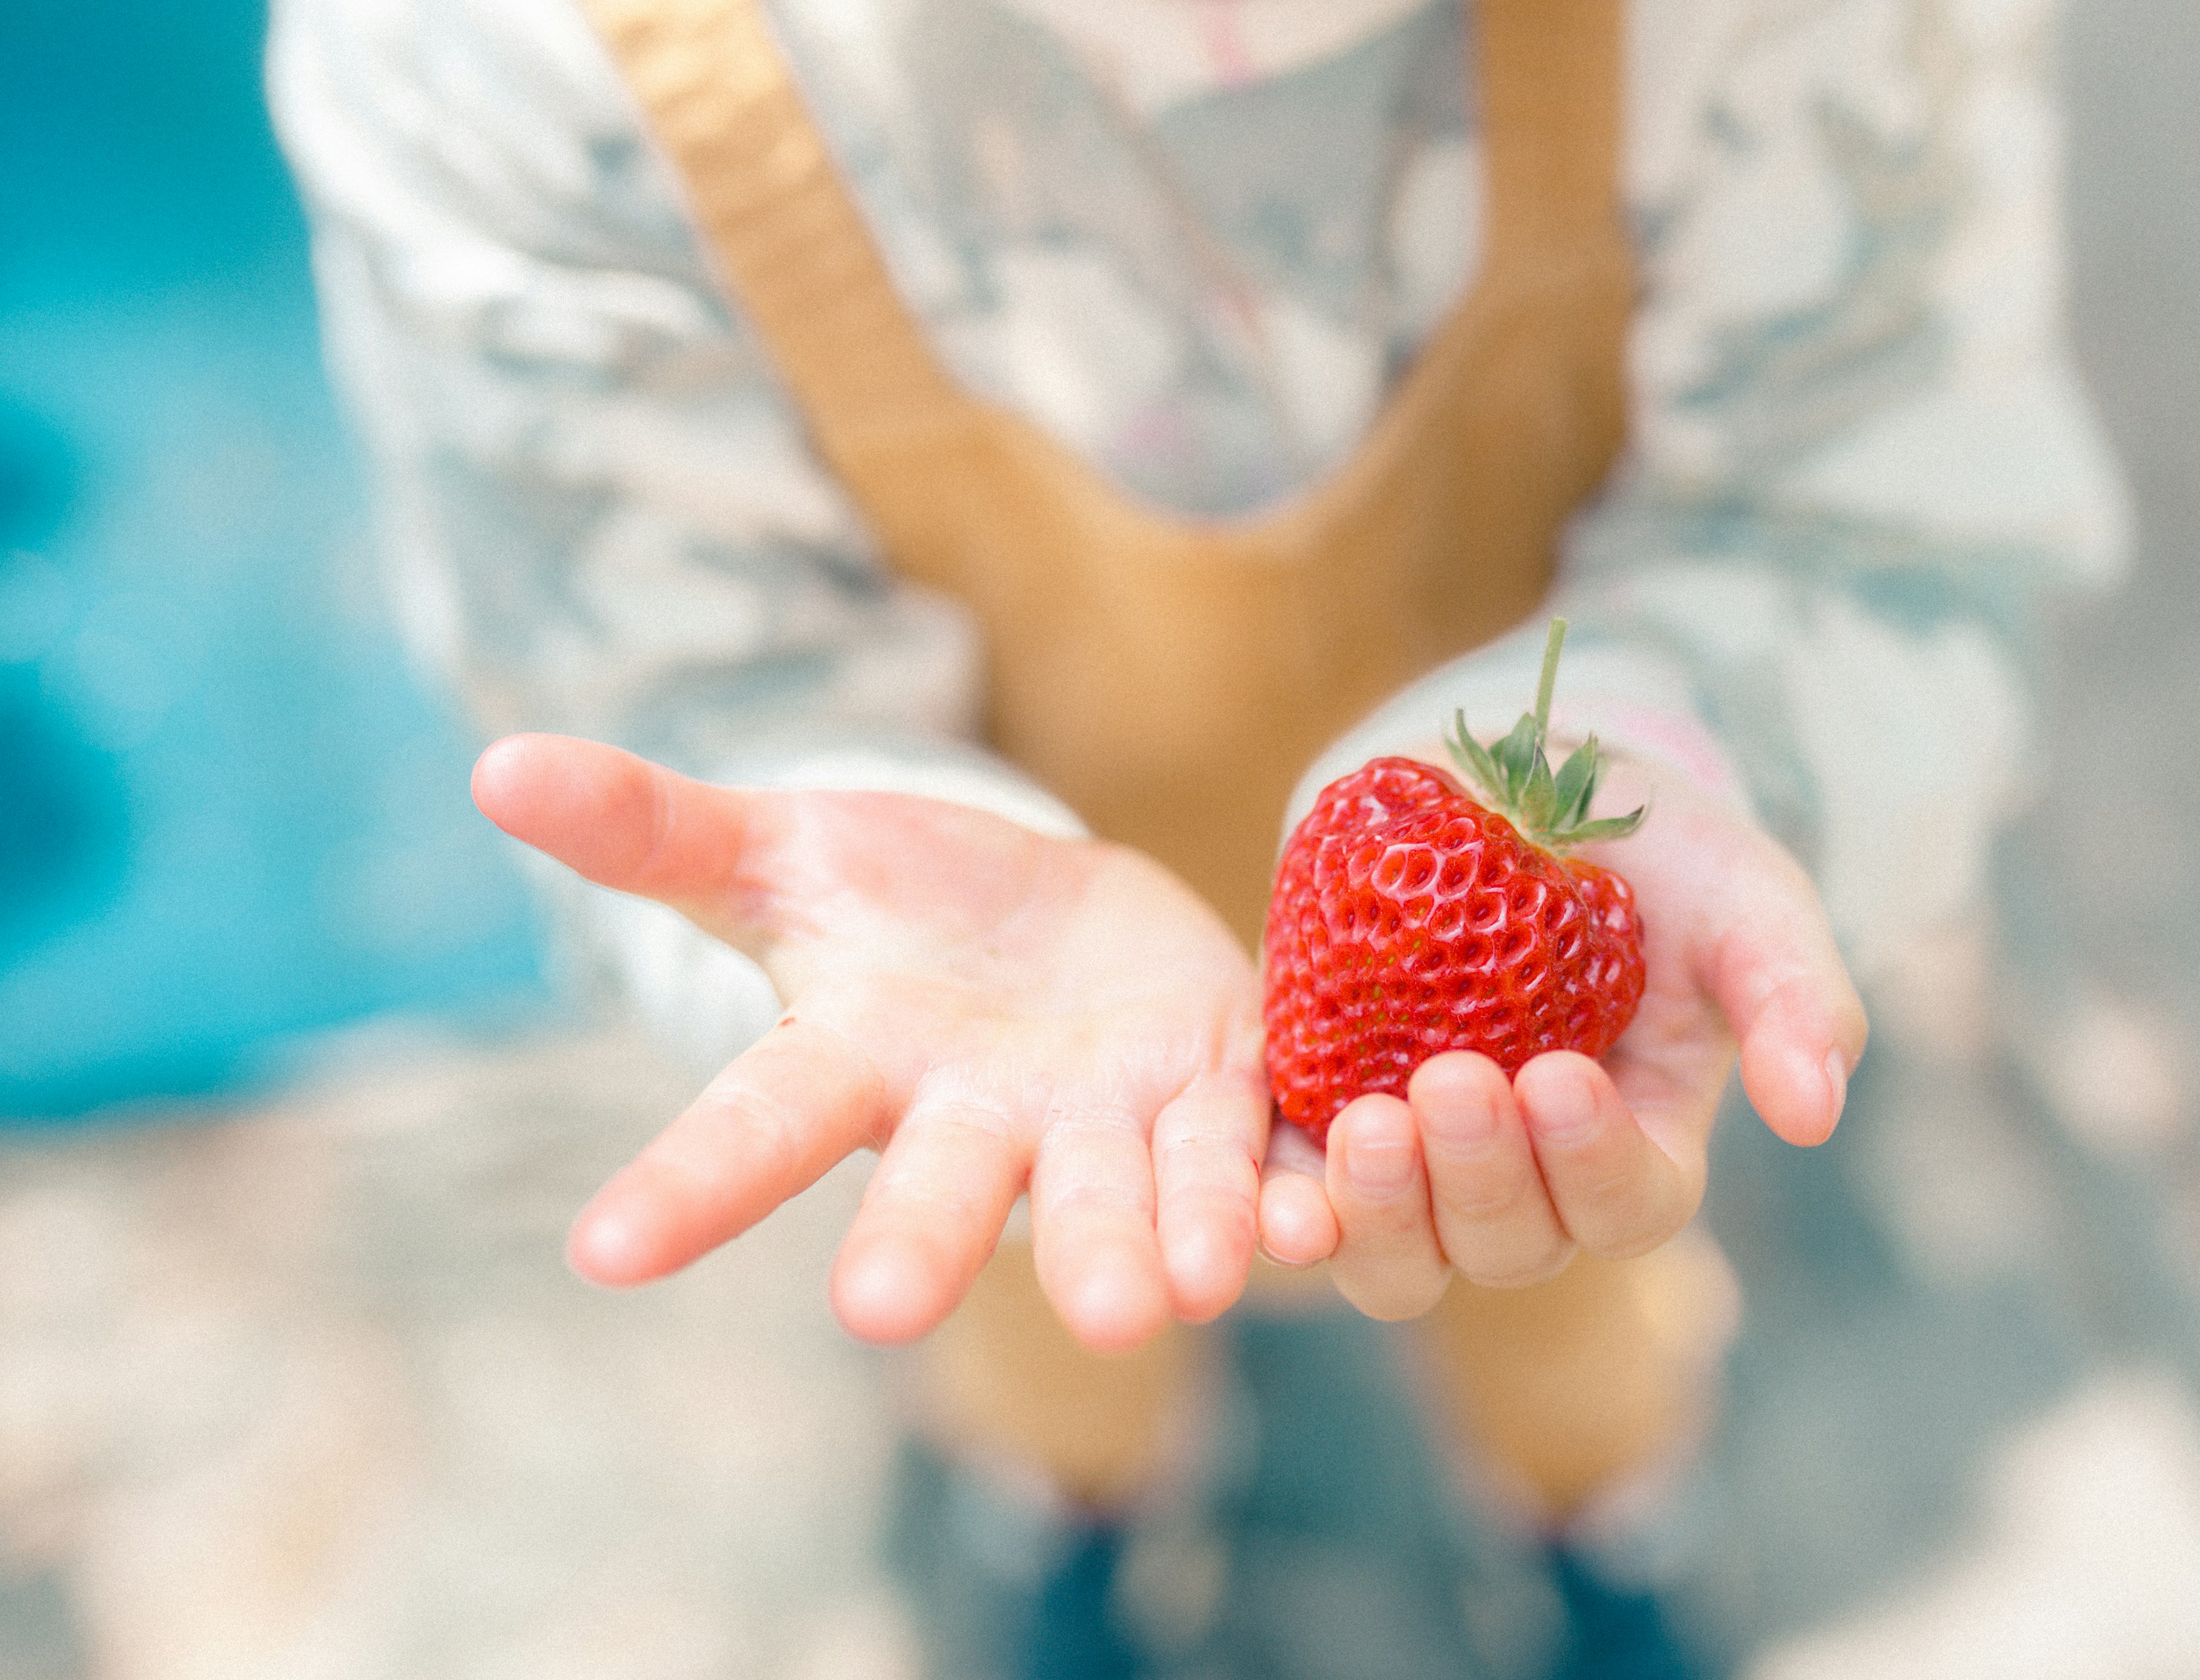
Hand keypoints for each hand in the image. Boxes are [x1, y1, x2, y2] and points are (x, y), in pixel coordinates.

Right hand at [472, 734, 1316, 1351]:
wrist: (1046, 916)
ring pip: (1116, 1189)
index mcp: (860, 1062)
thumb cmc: (894, 899)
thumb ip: (657, 828)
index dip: (685, 1187)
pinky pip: (1248, 1152)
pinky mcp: (1214, 1086)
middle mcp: (977, 1118)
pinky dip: (1281, 1189)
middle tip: (889, 1308)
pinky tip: (1318, 1220)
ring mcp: (1102, 1117)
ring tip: (1169, 1297)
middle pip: (943, 1184)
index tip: (601, 1252)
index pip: (754, 1124)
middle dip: (925, 1240)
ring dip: (1141, 1239)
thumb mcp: (784, 850)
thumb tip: (495, 767)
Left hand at [1284, 752, 1866, 1318]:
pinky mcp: (1326, 1124)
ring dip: (1383, 1210)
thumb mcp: (1746, 904)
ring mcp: (1423, 1167)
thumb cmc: (1659, 859)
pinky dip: (1288, 1208)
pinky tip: (1272, 1188)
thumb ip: (1794, 997)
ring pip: (1403, 1257)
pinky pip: (1301, 1203)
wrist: (1521, 792)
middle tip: (1452, 1082)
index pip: (1627, 1204)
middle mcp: (1528, 1185)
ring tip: (1365, 1124)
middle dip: (1480, 1177)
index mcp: (1635, 1152)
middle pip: (1510, 1244)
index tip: (1559, 1078)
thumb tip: (1815, 1110)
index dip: (1593, 1163)